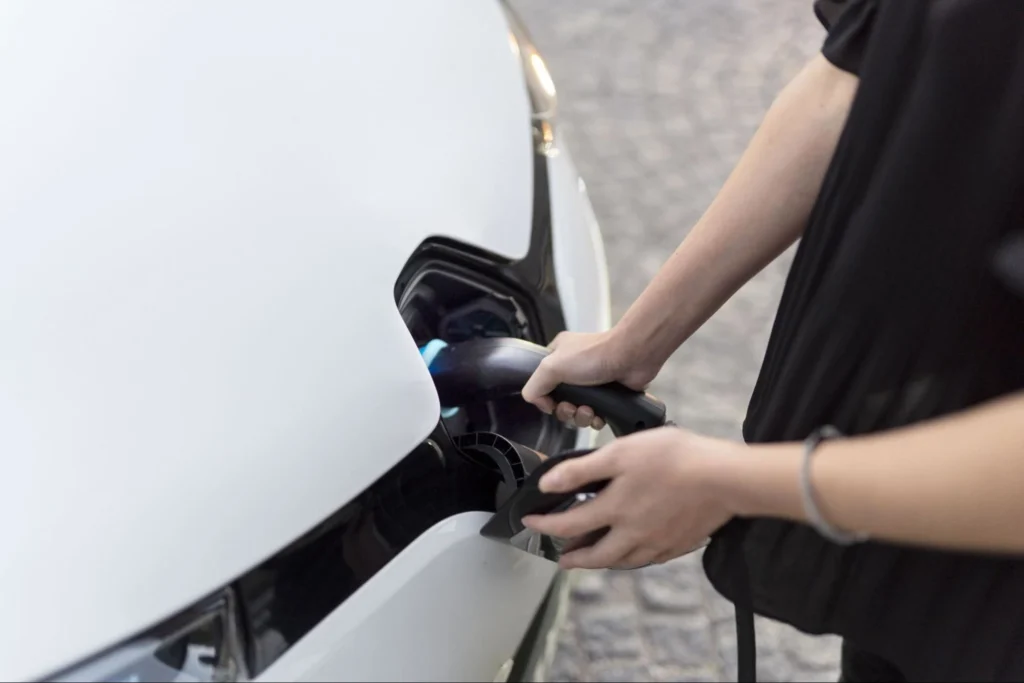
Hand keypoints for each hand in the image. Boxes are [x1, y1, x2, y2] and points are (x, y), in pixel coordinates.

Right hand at [521, 329, 659, 429]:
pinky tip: (600, 415)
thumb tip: (538, 403)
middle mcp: (573, 370)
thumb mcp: (552, 366)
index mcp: (558, 357)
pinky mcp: (607, 396)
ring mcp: (592, 384)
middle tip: (574, 407)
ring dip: (581, 417)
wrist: (633, 356)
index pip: (542, 385)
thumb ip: (534, 385)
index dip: (545, 399)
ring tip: (590, 411)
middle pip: (559, 403)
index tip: (552, 403)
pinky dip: (596, 419)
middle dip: (566, 411)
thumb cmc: (595, 355)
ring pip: (577, 412)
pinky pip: (595, 416)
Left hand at [521, 427, 740, 568]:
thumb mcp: (620, 453)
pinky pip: (648, 560)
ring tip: (594, 560)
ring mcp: (657, 543)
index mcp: (614, 510)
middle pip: (595, 555)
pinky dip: (633, 560)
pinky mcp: (678, 544)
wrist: (724, 478)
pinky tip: (634, 554)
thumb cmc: (674, 458)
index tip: (530, 522)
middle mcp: (632, 534)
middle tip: (561, 560)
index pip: (568, 524)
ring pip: (622, 562)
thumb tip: (547, 484)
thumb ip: (581, 470)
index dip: (545, 525)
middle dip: (574, 558)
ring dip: (602, 563)